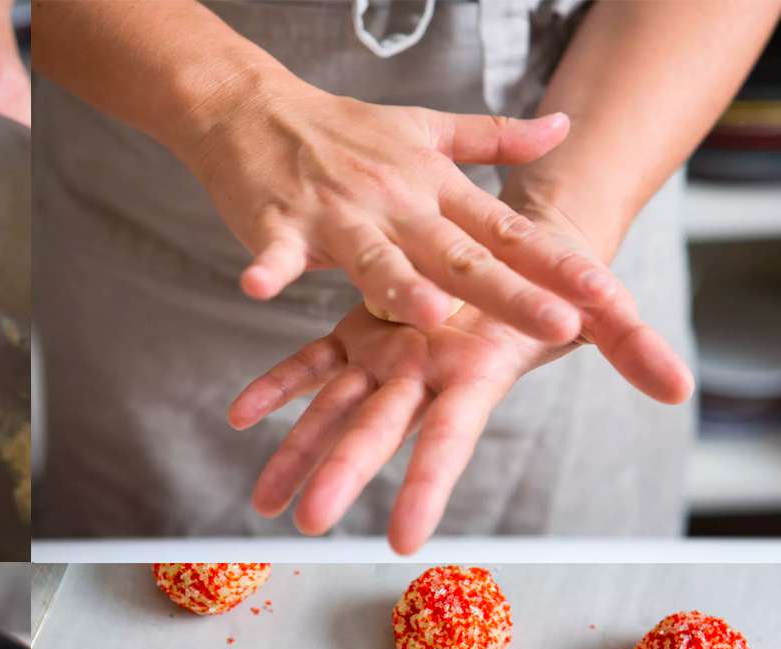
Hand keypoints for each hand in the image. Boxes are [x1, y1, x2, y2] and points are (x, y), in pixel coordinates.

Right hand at [177, 71, 628, 342]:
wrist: (256, 107)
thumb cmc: (338, 129)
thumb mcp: (424, 129)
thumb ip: (493, 139)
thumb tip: (561, 130)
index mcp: (433, 187)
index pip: (507, 233)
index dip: (558, 265)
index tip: (606, 297)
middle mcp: (395, 201)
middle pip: (460, 257)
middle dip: (510, 294)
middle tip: (558, 327)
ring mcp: (338, 213)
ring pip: (375, 258)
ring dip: (399, 286)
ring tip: (428, 311)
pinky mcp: (279, 223)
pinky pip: (276, 253)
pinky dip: (268, 269)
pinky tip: (258, 285)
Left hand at [227, 202, 692, 553]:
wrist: (516, 250)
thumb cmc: (559, 285)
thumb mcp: (601, 306)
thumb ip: (631, 346)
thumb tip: (679, 389)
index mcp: (473, 375)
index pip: (449, 439)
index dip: (427, 486)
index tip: (402, 539)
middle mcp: (422, 377)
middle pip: (377, 431)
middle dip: (341, 475)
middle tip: (304, 523)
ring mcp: (386, 358)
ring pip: (331, 408)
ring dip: (294, 451)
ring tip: (258, 500)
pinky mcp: (359, 330)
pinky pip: (310, 358)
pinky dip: (276, 384)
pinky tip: (239, 414)